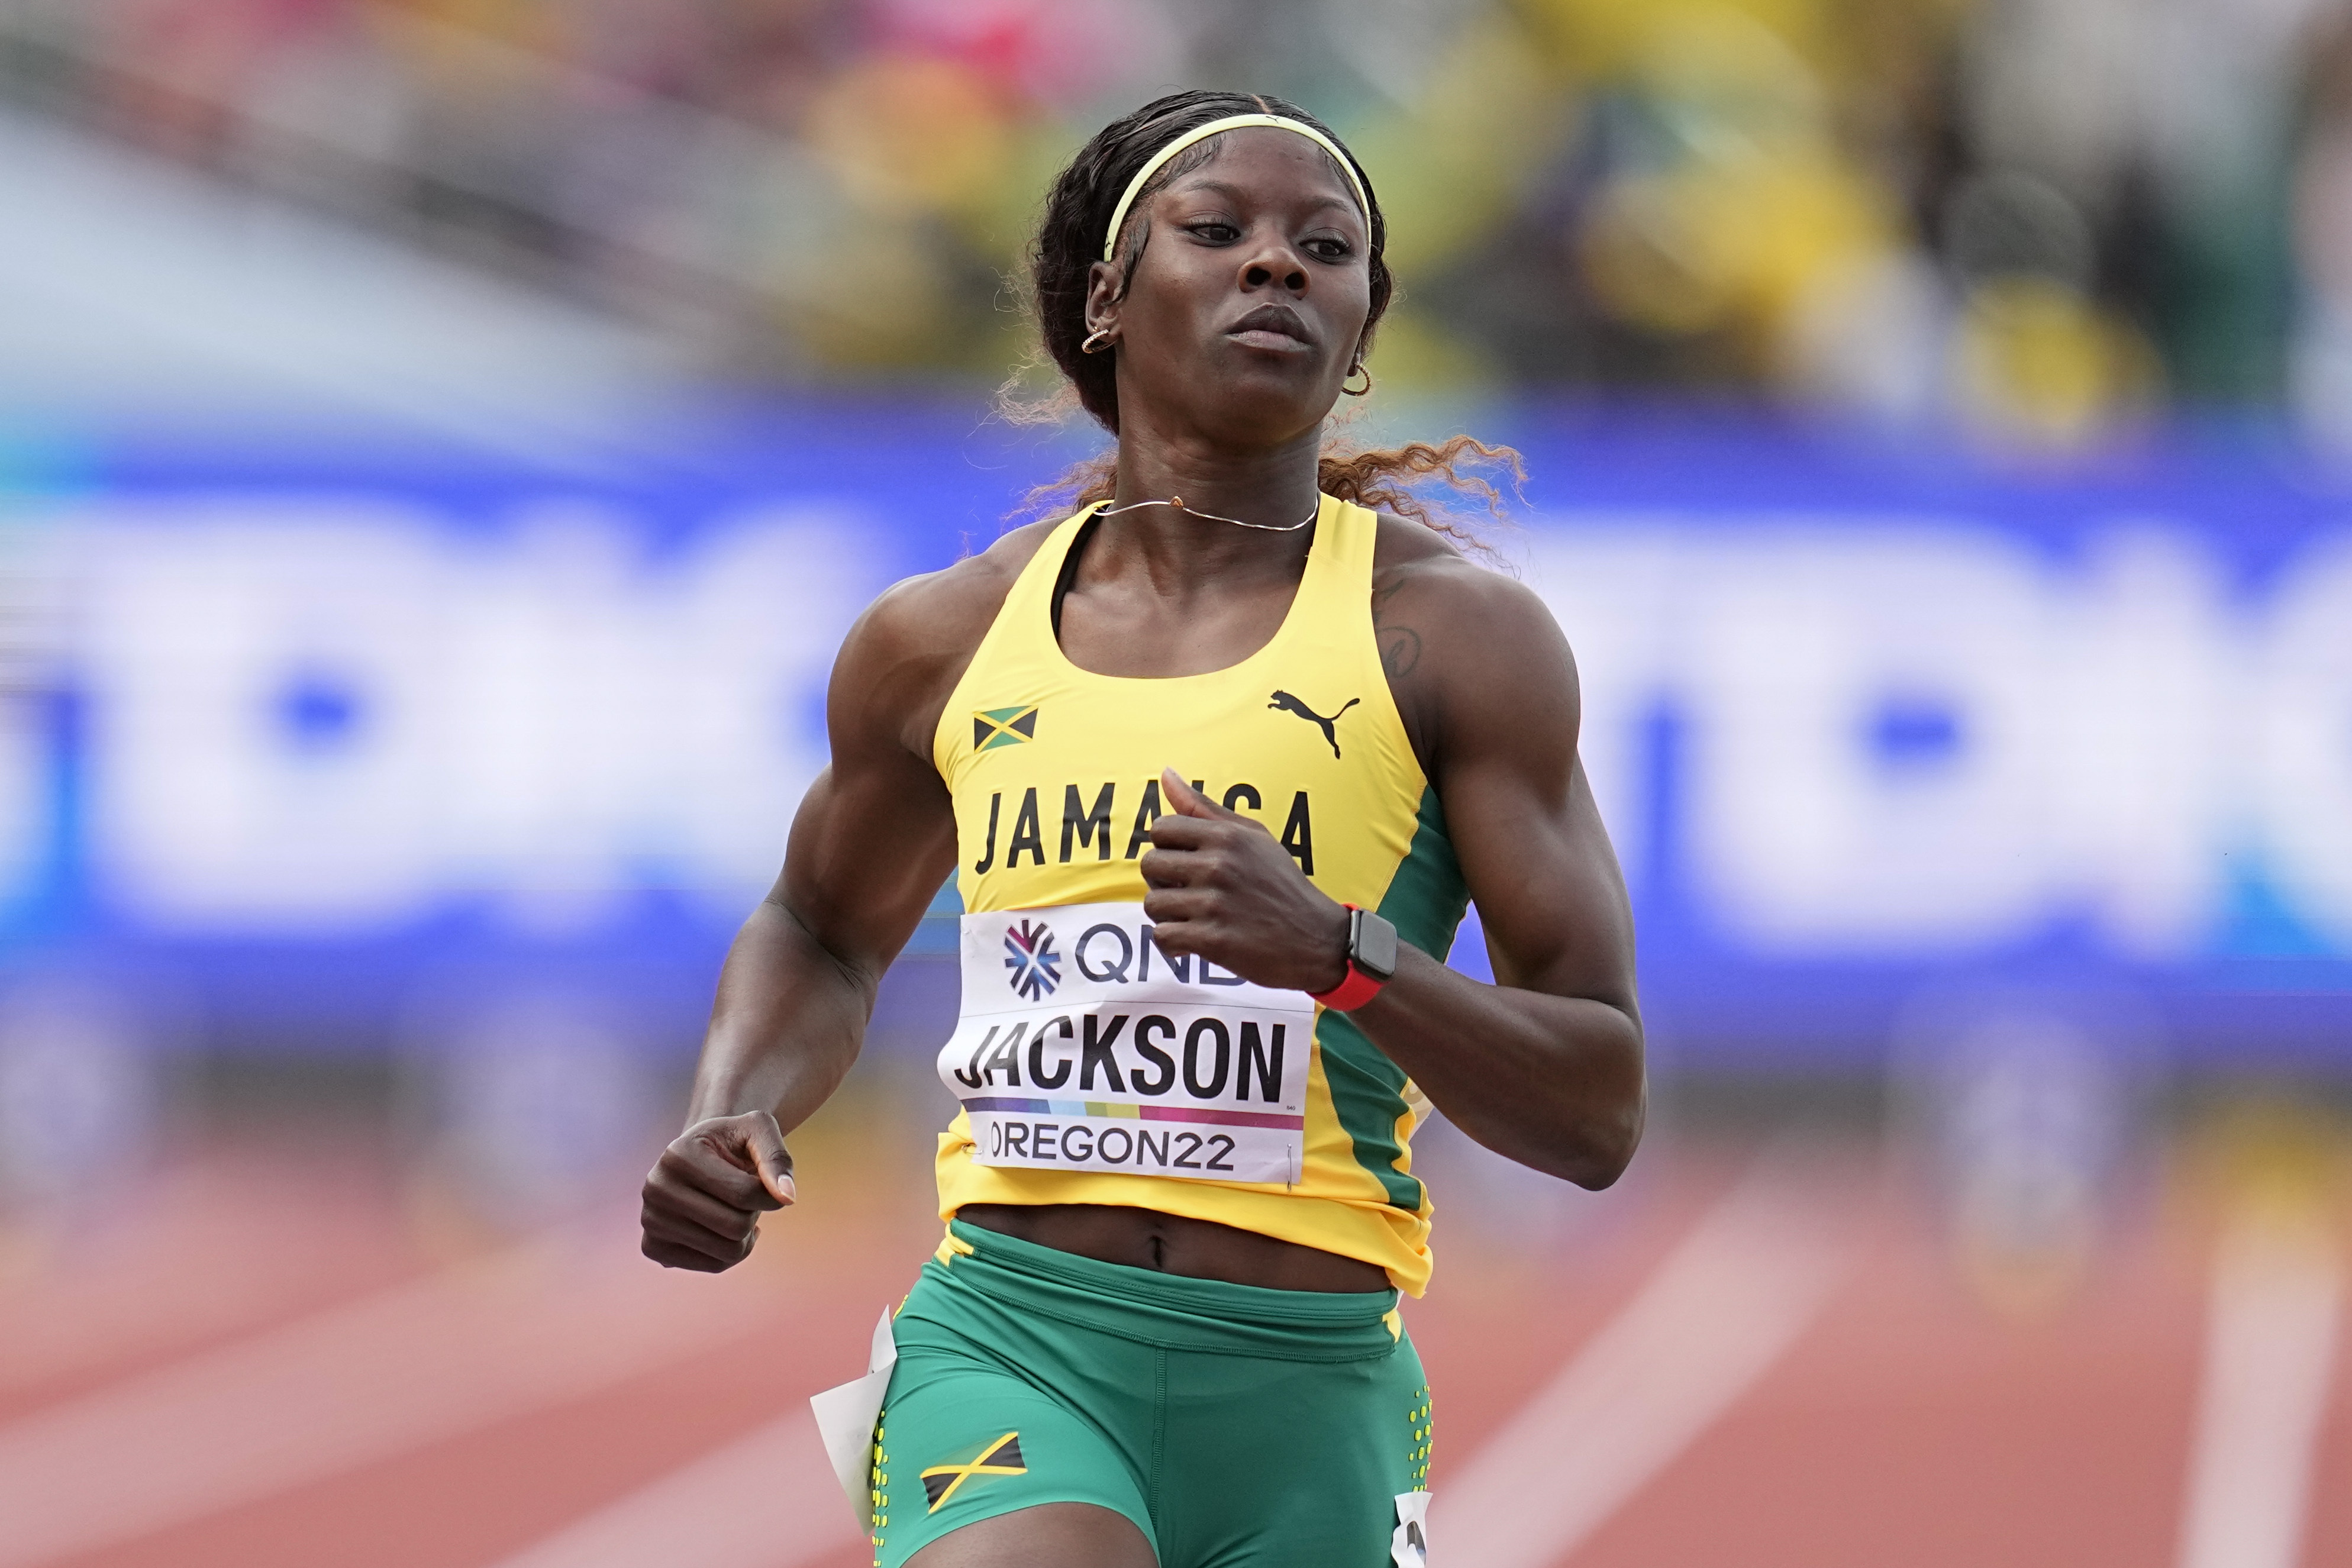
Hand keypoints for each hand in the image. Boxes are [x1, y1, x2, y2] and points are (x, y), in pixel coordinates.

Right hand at [640, 1110, 795, 1272]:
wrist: (701, 1154)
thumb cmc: (733, 1142)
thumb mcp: (759, 1131)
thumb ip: (777, 1159)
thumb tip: (787, 1198)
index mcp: (678, 1154)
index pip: (745, 1194)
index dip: (771, 1193)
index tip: (766, 1181)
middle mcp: (655, 1188)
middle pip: (735, 1227)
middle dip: (754, 1213)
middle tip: (745, 1196)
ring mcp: (650, 1220)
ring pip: (728, 1252)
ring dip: (745, 1234)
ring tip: (732, 1209)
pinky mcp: (652, 1247)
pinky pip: (714, 1266)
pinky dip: (730, 1252)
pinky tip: (720, 1228)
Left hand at [1140, 769, 1351, 993]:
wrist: (1318, 940)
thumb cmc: (1283, 886)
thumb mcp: (1254, 837)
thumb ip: (1204, 808)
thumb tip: (1167, 774)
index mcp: (1227, 837)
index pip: (1161, 828)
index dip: (1167, 848)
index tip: (1184, 864)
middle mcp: (1219, 866)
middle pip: (1151, 865)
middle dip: (1163, 881)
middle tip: (1187, 893)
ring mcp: (1214, 904)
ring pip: (1153, 903)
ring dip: (1168, 915)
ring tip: (1193, 918)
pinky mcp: (1213, 941)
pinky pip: (1163, 937)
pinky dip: (1173, 945)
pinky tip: (1193, 943)